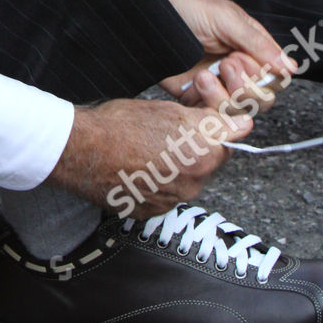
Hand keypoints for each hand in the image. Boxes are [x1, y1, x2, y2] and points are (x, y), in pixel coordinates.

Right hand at [46, 98, 253, 218]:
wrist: (80, 151)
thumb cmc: (120, 124)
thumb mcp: (169, 110)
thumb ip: (211, 120)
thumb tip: (242, 124)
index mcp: (203, 155)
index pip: (228, 141)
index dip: (213, 127)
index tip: (197, 120)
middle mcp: (193, 184)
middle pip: (207, 163)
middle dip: (194, 148)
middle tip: (165, 132)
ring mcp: (172, 201)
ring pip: (185, 180)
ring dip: (175, 166)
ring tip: (146, 149)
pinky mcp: (151, 212)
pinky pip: (165, 196)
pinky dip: (157, 183)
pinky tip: (137, 166)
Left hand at [134, 0, 296, 113]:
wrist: (148, 14)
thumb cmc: (188, 7)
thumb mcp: (228, 19)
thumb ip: (259, 45)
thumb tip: (291, 68)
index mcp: (251, 51)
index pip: (274, 80)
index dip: (263, 78)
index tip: (243, 59)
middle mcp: (237, 72)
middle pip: (260, 101)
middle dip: (244, 87)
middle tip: (225, 64)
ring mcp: (216, 86)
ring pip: (236, 111)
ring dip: (222, 95)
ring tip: (205, 73)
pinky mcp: (194, 98)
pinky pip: (210, 115)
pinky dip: (206, 104)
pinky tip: (196, 82)